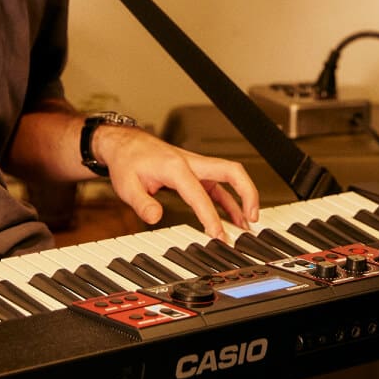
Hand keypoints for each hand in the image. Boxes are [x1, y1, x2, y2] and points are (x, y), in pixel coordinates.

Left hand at [94, 126, 259, 240]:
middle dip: (247, 193)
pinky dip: (229, 201)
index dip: (211, 216)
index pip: (200, 194)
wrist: (125, 143)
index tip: (218, 235)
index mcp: (175, 166)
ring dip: (243, 199)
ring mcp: (196, 167)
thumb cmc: (128, 160)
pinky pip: (219, 186)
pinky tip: (234, 217)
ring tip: (249, 225)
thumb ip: (142, 203)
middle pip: (231, 171)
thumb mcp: (127, 185)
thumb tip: (155, 217)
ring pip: (229, 177)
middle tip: (253, 219)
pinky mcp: (196, 172)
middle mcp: (191, 163)